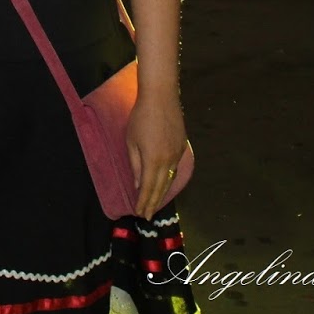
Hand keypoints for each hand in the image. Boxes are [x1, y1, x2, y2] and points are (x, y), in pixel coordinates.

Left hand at [126, 89, 185, 218]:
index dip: (144, 202)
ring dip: (162, 193)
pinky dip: (169, 180)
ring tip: (155, 204)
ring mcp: (177, 154)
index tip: (140, 213)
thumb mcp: (131, 141)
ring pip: (170, 179)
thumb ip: (135, 165)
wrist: (161, 97)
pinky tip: (165, 184)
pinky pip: (175, 169)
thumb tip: (139, 184)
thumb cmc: (141, 116)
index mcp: (153, 160)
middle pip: (161, 187)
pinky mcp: (182, 147)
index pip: (148, 188)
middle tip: (147, 215)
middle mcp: (168, 161)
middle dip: (153, 203)